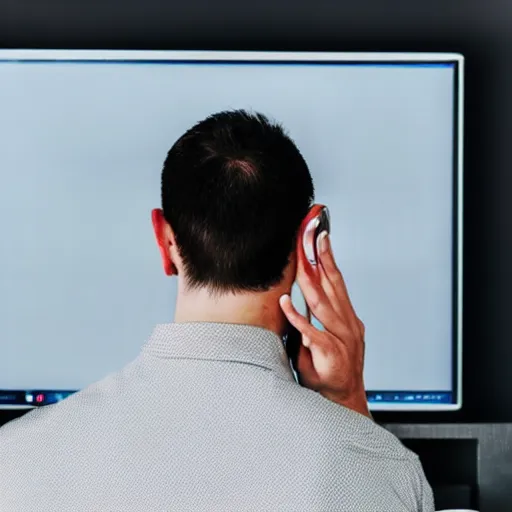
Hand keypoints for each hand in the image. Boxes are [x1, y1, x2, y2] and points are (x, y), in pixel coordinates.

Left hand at [279, 232, 369, 417]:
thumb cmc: (331, 369)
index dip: (327, 257)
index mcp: (346, 317)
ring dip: (311, 279)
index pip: (335, 280)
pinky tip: (285, 301)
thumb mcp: (324, 337)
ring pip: (322, 302)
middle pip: (332, 284)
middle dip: (321, 257)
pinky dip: (297, 316)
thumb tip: (296, 298)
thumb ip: (314, 317)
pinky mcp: (329, 353)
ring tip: (301, 258)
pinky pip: (310, 332)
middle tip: (314, 233)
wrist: (342, 400)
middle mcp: (346, 323)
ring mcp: (340, 338)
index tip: (319, 235)